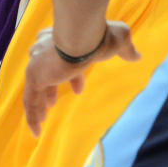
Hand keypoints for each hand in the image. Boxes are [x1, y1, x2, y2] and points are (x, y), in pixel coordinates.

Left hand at [23, 22, 139, 136]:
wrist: (82, 36)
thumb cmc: (100, 36)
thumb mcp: (118, 40)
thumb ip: (126, 49)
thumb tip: (137, 56)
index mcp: (65, 38)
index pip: (63, 56)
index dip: (72, 74)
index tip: (79, 90)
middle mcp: (47, 48)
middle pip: (45, 71)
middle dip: (50, 87)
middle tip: (53, 101)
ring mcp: (39, 63)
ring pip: (35, 87)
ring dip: (40, 104)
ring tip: (44, 118)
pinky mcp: (35, 77)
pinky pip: (30, 101)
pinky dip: (32, 115)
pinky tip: (37, 130)